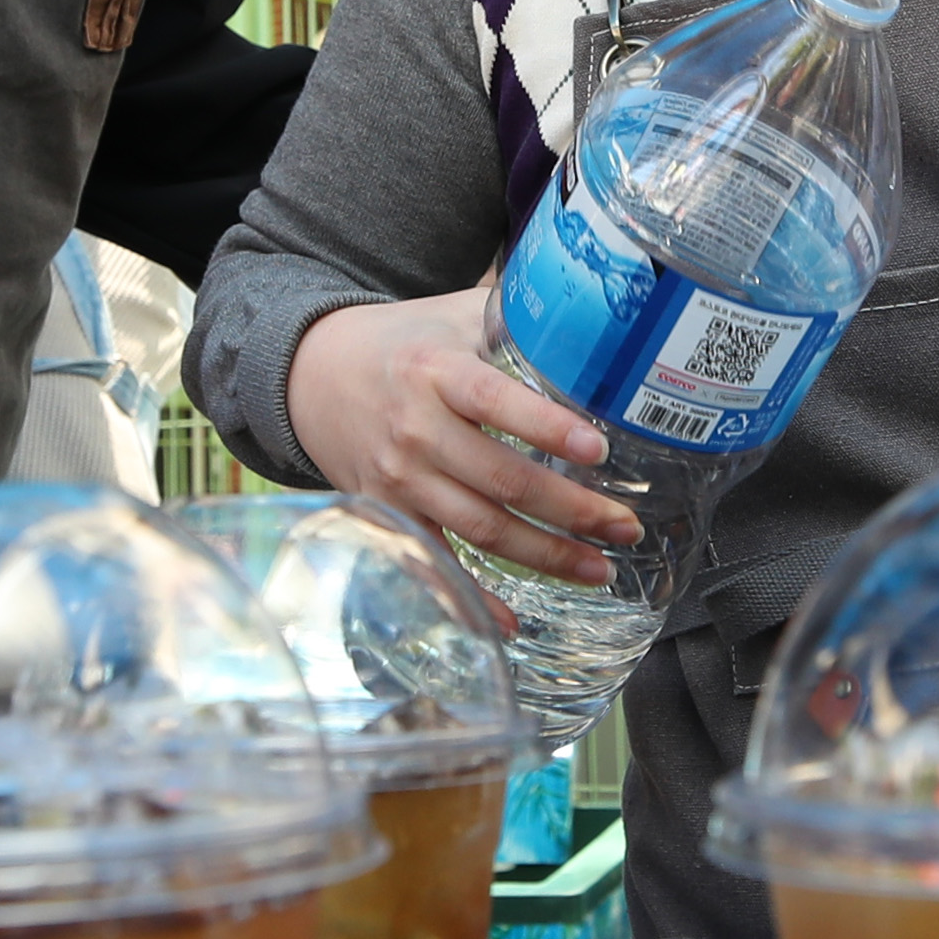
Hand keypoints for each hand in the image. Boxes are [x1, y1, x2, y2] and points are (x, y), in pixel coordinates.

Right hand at [288, 288, 637, 585]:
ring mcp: (399, 480)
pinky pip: (434, 563)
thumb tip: (596, 316)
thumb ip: (516, 317)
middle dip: (574, 511)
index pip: (497, 403)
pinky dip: (472, 600)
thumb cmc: (401, 343)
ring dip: (546, 556)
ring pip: (481, 529)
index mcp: (437, 373)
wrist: (312, 375)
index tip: (599, 450)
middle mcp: (416, 430)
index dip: (549, 428)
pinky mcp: (386, 515)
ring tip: (599, 568)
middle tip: (625, 528)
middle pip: (503, 481)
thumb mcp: (452, 315)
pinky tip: (513, 623)